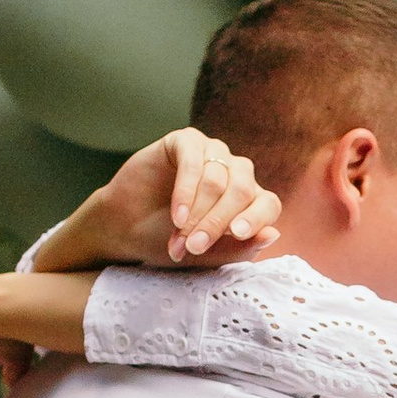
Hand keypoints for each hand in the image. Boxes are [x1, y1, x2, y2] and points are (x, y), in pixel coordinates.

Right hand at [36, 130, 279, 273]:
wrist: (123, 229)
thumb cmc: (166, 241)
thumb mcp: (204, 256)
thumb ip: (237, 248)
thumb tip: (273, 234)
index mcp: (248, 199)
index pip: (268, 203)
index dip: (256, 218)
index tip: (238, 233)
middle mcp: (234, 172)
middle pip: (243, 191)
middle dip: (217, 222)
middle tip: (195, 246)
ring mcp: (211, 153)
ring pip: (219, 178)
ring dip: (198, 212)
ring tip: (179, 236)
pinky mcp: (185, 142)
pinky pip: (194, 159)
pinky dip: (187, 189)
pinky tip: (178, 214)